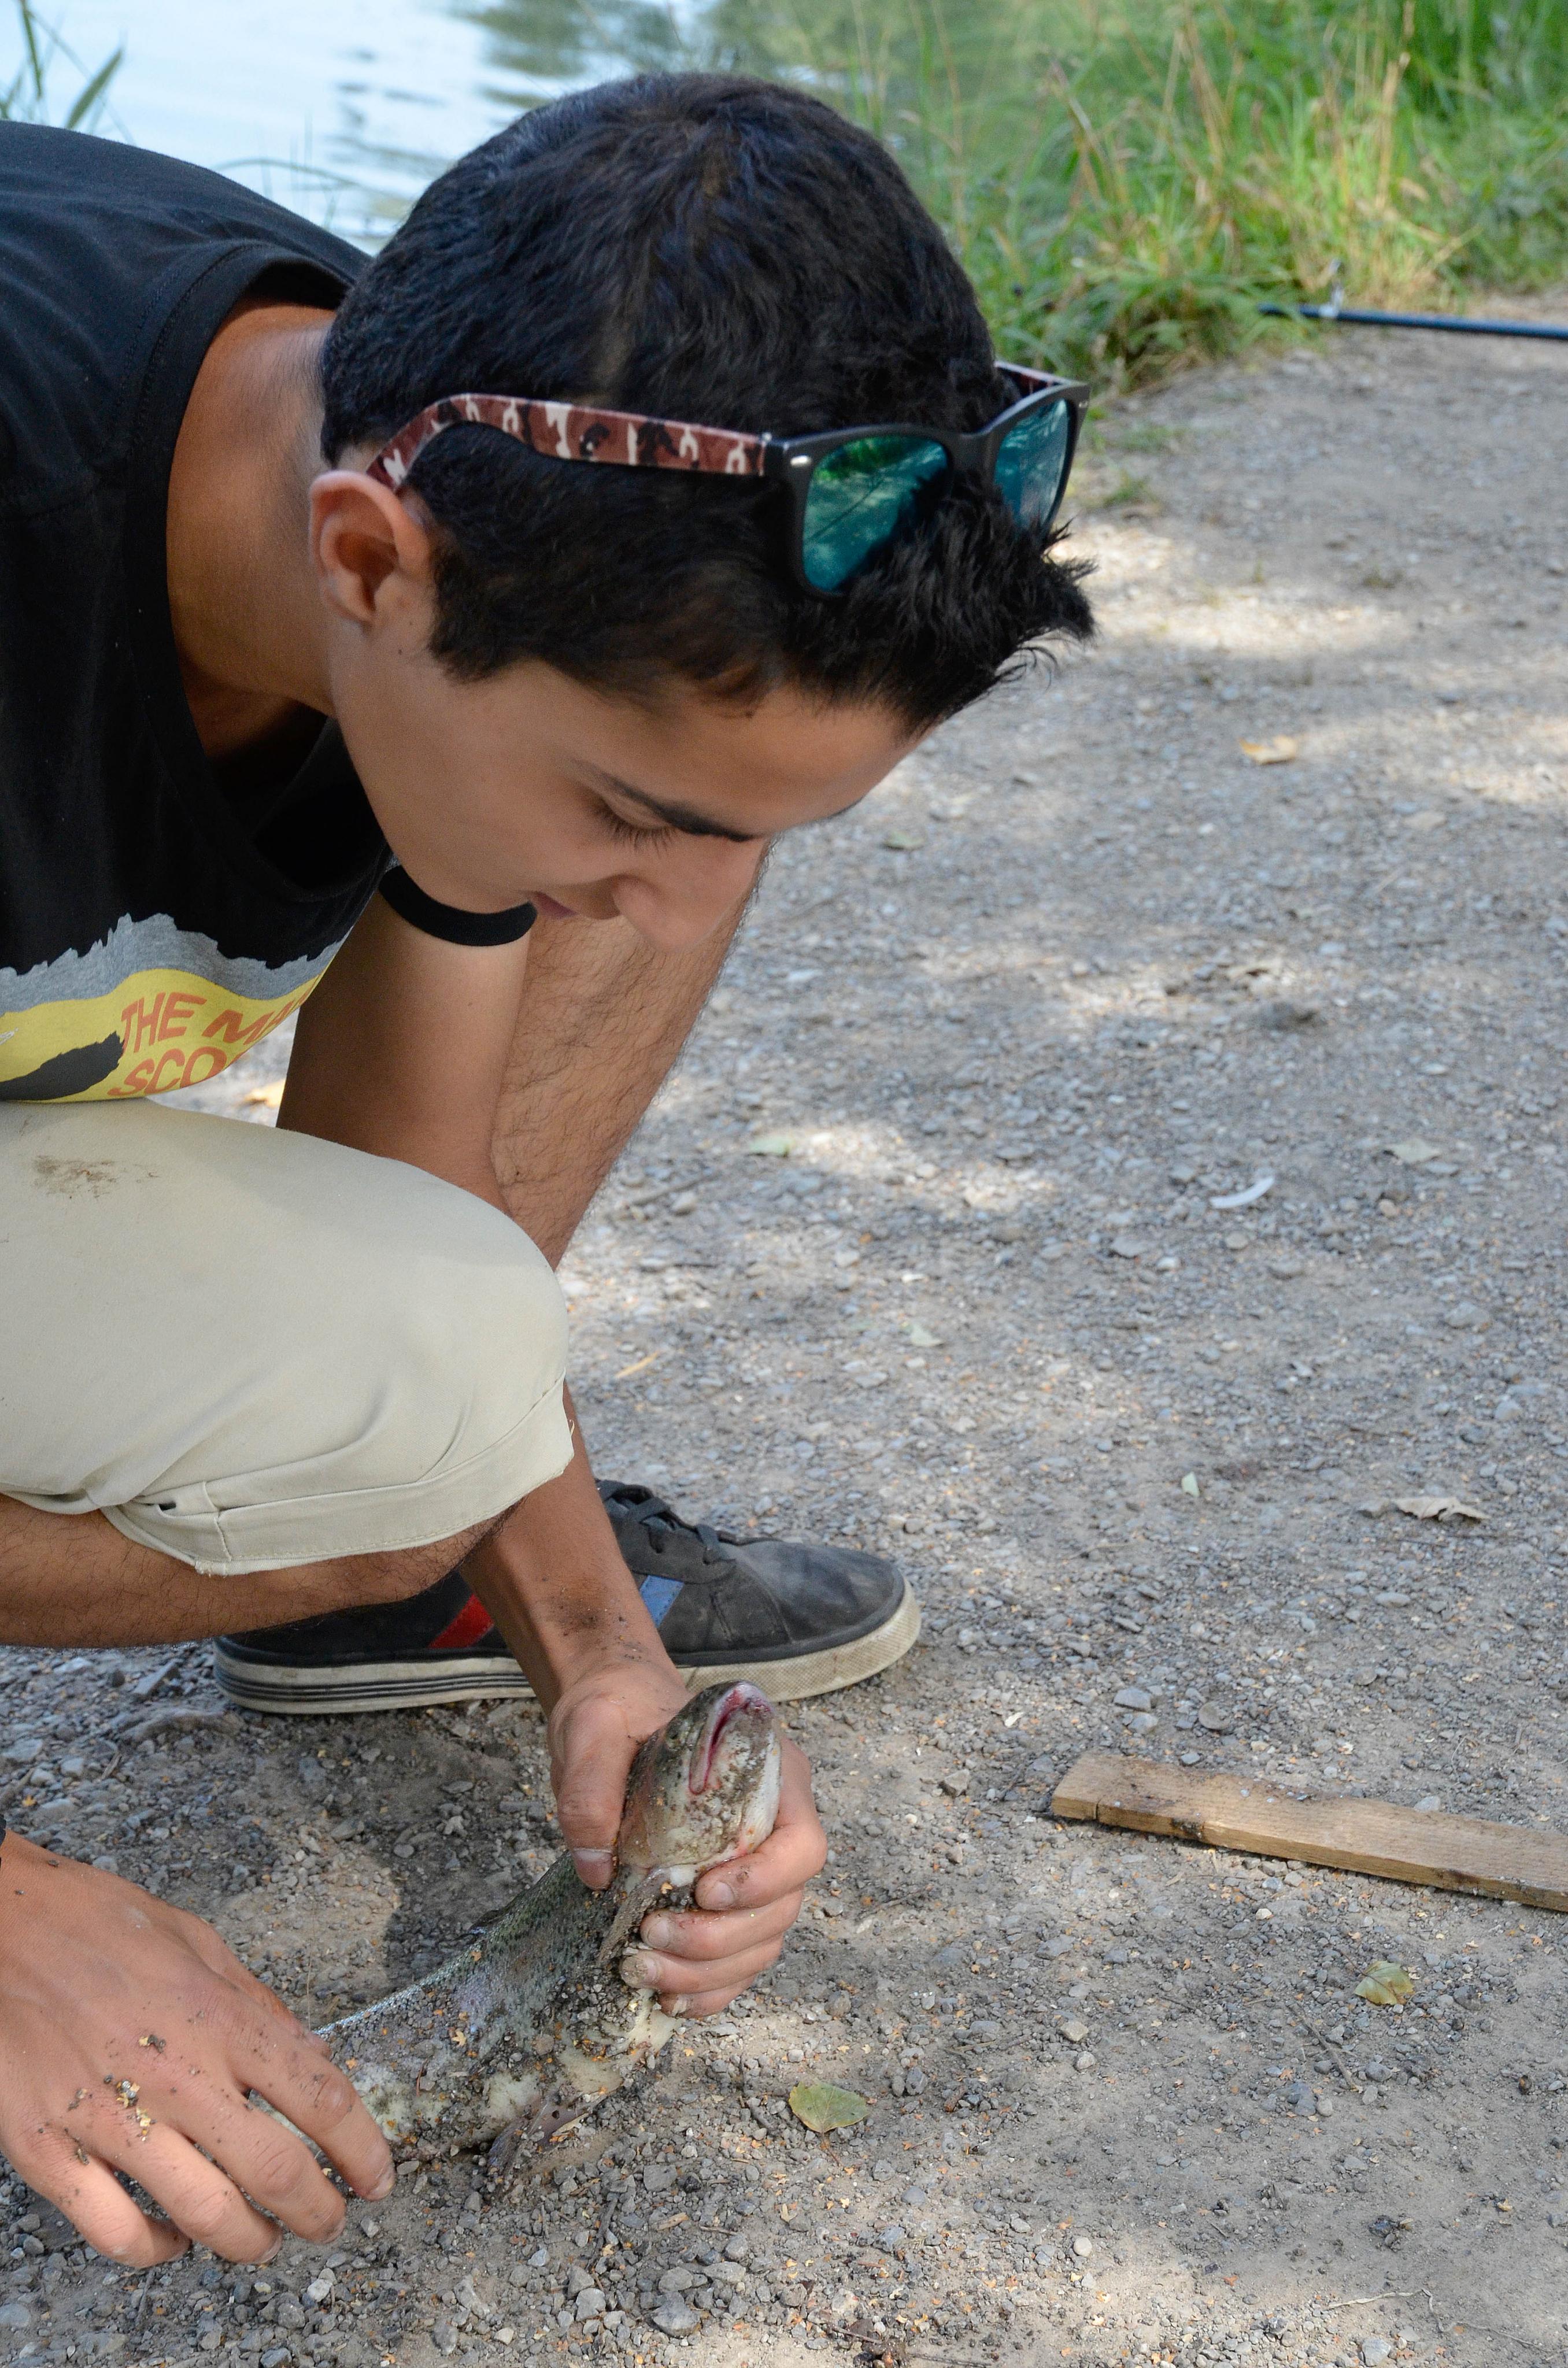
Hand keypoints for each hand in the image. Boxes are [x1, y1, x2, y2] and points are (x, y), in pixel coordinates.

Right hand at [0, 1838, 392, 2264]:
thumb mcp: (199, 1942)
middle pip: (275, 2172)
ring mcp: (109, 2118)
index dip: (363, 2149)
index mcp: (221, 2016)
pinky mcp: (48, 2150)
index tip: (379, 2176)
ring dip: (250, 2243)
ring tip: (263, 2241)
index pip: (321, 2096)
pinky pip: (116, 2232)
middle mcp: (176, 2073)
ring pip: (206, 2216)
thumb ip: (257, 2005)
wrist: (0, 1923)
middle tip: (330, 2223)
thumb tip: (311, 2059)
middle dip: (319, 2213)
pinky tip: (174, 2239)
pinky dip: (157, 2252)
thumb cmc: (99, 1924)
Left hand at [547, 1664, 825, 2017]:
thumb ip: (592, 1786)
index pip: (802, 1845)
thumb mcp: (595, 1727)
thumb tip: (597, 1869)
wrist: (613, 1718)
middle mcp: (773, 1829)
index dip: (765, 1881)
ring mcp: (753, 1870)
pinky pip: (736, 1961)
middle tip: (651, 1937)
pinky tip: (666, 1996)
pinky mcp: (723, 1901)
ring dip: (708, 1972)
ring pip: (760, 1943)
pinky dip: (708, 1989)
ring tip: (642, 1971)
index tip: (706, 1892)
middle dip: (720, 1939)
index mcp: (769, 1778)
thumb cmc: (618, 1713)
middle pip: (782, 1907)